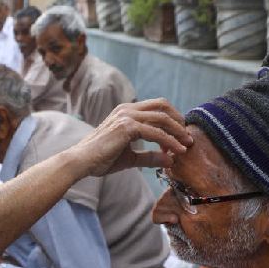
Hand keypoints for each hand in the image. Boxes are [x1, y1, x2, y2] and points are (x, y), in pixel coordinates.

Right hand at [68, 98, 192, 177]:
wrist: (81, 162)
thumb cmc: (100, 159)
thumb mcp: (130, 157)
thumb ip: (149, 157)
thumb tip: (170, 161)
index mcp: (126, 111)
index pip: (156, 107)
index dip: (172, 120)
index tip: (179, 137)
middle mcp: (127, 109)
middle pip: (163, 106)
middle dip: (179, 121)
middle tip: (187, 138)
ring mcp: (127, 116)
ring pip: (163, 118)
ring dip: (178, 132)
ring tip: (186, 145)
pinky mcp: (127, 127)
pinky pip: (156, 132)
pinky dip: (169, 142)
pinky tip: (176, 152)